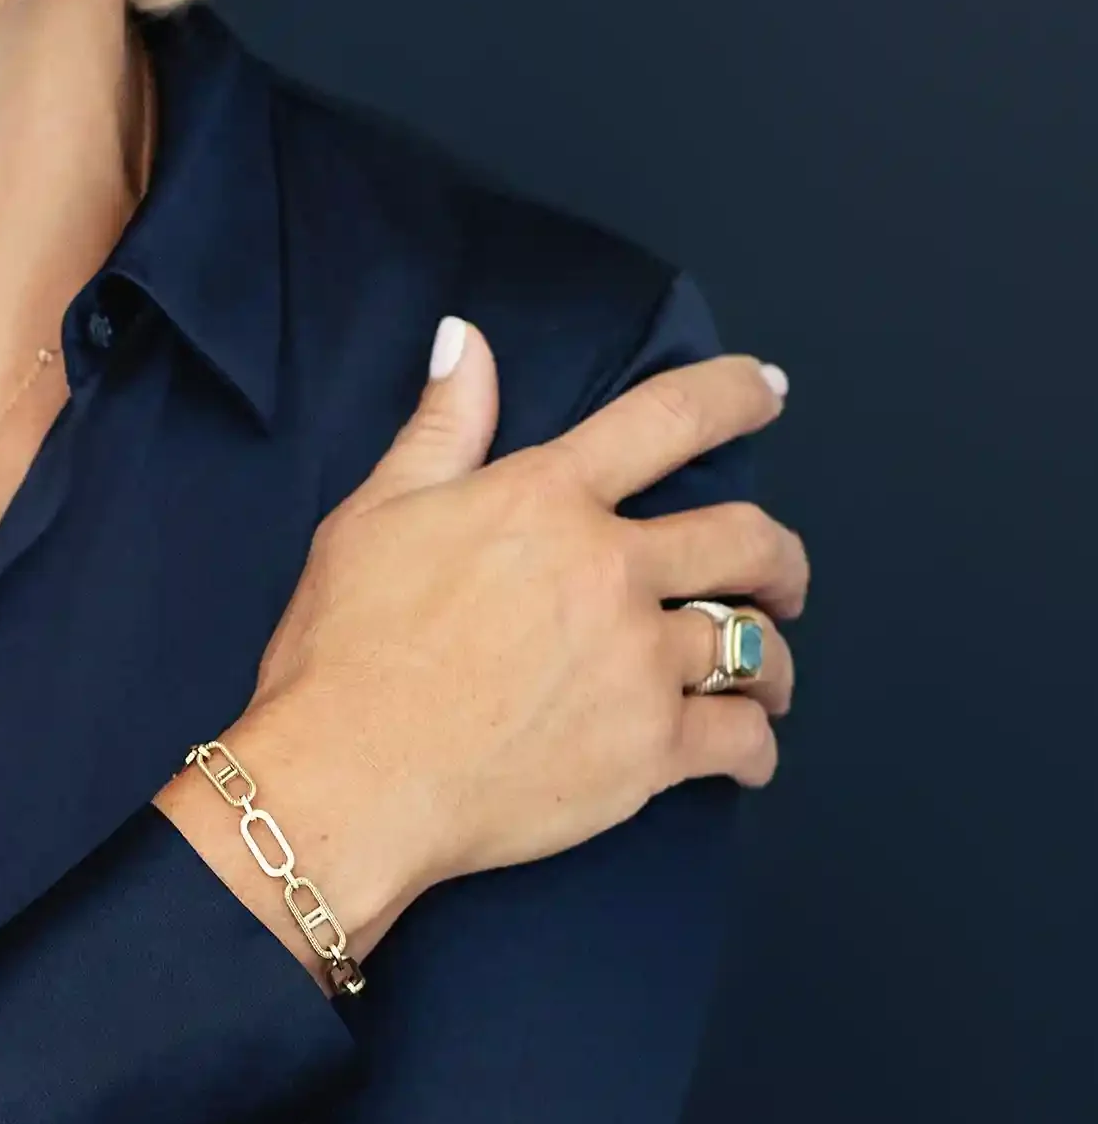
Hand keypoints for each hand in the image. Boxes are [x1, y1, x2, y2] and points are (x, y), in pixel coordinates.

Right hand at [209, 322, 806, 949]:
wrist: (348, 780)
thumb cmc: (344, 651)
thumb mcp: (374, 516)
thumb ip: (441, 429)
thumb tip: (466, 342)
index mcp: (547, 500)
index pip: (668, 419)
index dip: (732, 394)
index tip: (769, 391)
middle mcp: (609, 570)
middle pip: (745, 539)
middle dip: (779, 558)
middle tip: (779, 577)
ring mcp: (637, 662)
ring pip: (753, 645)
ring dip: (770, 660)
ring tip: (765, 677)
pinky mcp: (647, 751)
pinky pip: (740, 739)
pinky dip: (754, 746)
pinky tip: (747, 751)